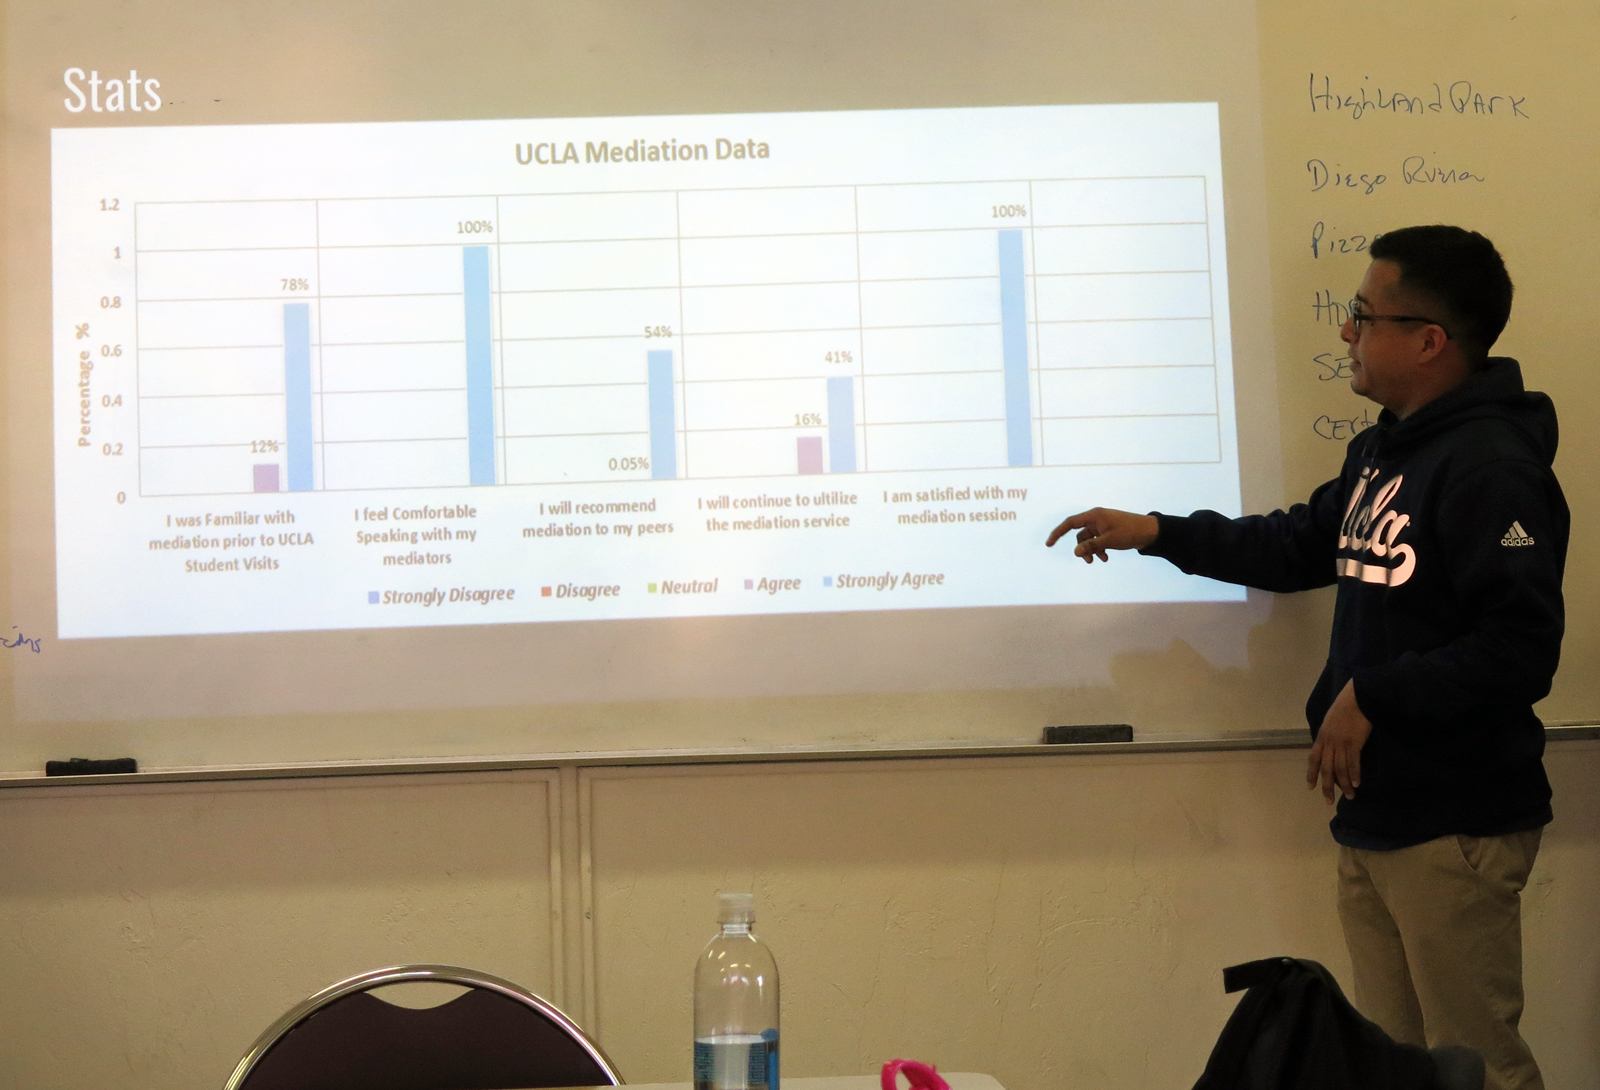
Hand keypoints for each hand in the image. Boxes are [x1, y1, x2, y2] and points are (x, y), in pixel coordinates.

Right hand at [1045, 507, 1158, 562]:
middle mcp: (1096, 518)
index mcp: (1094, 516)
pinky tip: (1106, 558)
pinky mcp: (1108, 531)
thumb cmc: (1129, 532)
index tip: (1049, 544)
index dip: (1058, 533)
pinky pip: (1097, 541)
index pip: (1070, 523)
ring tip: (1102, 560)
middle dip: (1082, 548)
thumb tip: (1075, 552)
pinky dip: (1099, 549)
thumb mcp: (1109, 541)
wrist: (1149, 532)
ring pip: (1089, 540)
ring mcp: (1102, 525)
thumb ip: (1091, 546)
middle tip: (1088, 561)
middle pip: (1079, 534)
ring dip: (1092, 551)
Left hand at [1307, 680, 1371, 803]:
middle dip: (1327, 787)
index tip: (1311, 787)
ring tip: (1349, 796)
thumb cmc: (1346, 707)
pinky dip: (1354, 774)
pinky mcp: (1354, 743)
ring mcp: (1341, 743)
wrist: (1357, 698)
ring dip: (1344, 785)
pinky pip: (1353, 762)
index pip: (1313, 759)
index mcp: (1321, 737)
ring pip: (1340, 769)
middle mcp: (1329, 742)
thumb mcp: (1331, 721)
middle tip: (1328, 801)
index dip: (1312, 774)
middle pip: (1326, 769)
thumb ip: (1329, 734)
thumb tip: (1331, 747)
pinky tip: (1357, 784)